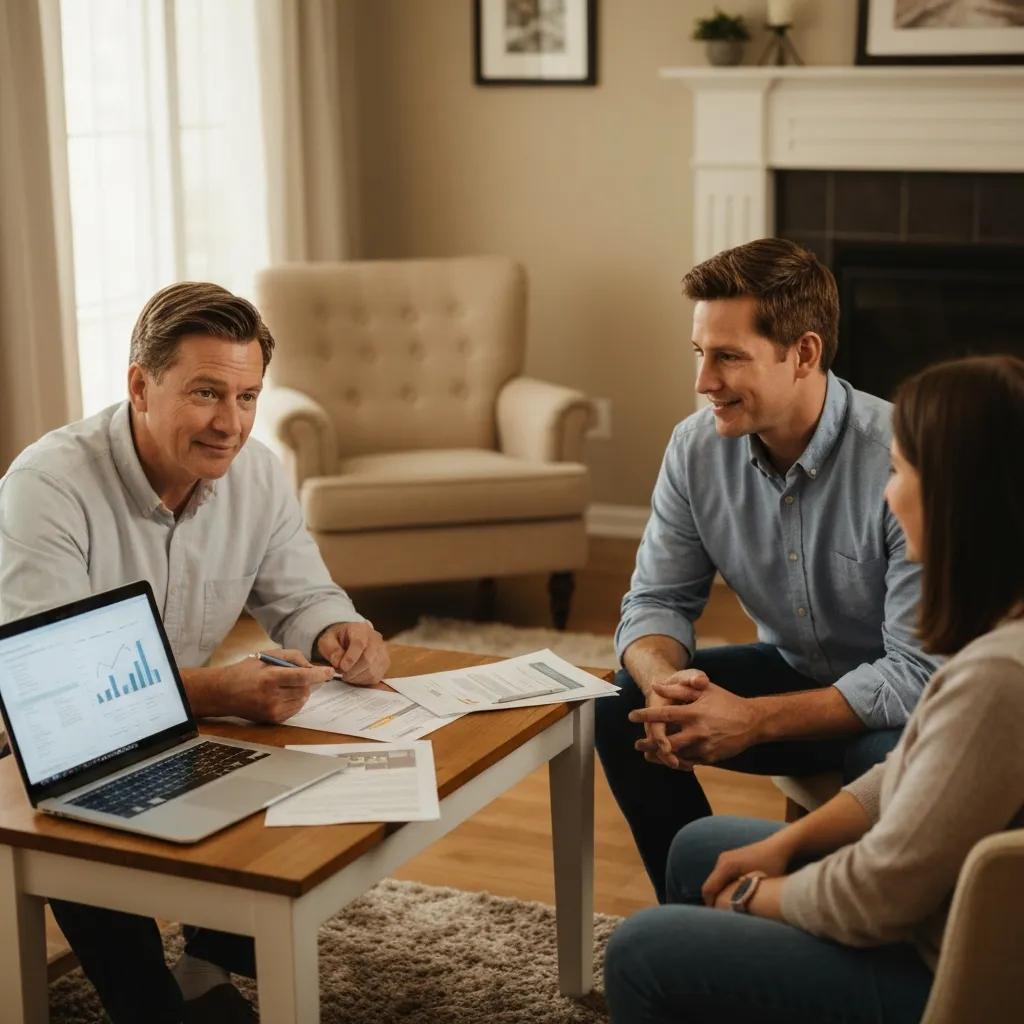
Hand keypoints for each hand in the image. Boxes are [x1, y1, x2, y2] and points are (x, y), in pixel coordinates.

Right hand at [221, 650, 332, 723]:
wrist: (223, 693)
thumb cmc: (245, 671)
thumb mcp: (267, 655)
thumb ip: (292, 657)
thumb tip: (312, 666)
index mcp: (269, 678)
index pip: (301, 677)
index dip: (318, 674)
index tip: (330, 672)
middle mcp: (271, 697)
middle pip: (304, 689)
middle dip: (307, 681)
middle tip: (296, 675)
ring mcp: (272, 711)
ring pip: (302, 700)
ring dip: (301, 691)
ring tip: (284, 685)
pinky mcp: (273, 720)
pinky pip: (296, 709)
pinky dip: (295, 700)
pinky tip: (282, 694)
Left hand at [316, 621, 388, 685]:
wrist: (349, 638)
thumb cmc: (338, 639)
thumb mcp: (327, 640)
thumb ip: (331, 650)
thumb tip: (338, 663)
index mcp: (360, 630)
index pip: (359, 643)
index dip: (350, 658)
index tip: (341, 667)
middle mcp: (375, 639)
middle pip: (368, 659)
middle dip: (352, 671)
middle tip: (341, 672)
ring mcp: (382, 652)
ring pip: (372, 671)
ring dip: (356, 677)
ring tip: (346, 673)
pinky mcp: (384, 664)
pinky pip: (375, 677)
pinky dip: (362, 680)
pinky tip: (355, 675)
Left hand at [630, 676, 762, 765]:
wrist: (752, 722)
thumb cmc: (725, 702)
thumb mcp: (704, 690)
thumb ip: (679, 689)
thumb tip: (656, 685)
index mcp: (694, 712)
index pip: (664, 714)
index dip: (645, 715)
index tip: (630, 715)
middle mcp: (698, 731)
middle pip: (666, 741)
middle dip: (648, 743)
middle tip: (636, 743)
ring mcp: (704, 746)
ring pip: (676, 755)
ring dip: (659, 755)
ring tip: (647, 753)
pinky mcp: (710, 758)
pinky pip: (689, 761)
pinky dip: (676, 760)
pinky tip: (667, 758)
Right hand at [701, 833, 793, 908]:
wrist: (779, 847)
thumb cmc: (772, 866)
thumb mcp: (759, 884)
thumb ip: (743, 897)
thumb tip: (734, 915)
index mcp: (726, 865)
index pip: (708, 889)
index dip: (711, 905)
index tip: (720, 919)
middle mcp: (722, 860)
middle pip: (710, 885)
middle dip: (715, 901)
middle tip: (726, 916)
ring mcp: (725, 858)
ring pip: (716, 881)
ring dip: (720, 894)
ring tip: (731, 908)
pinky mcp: (730, 859)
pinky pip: (721, 877)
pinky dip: (725, 888)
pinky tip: (737, 896)